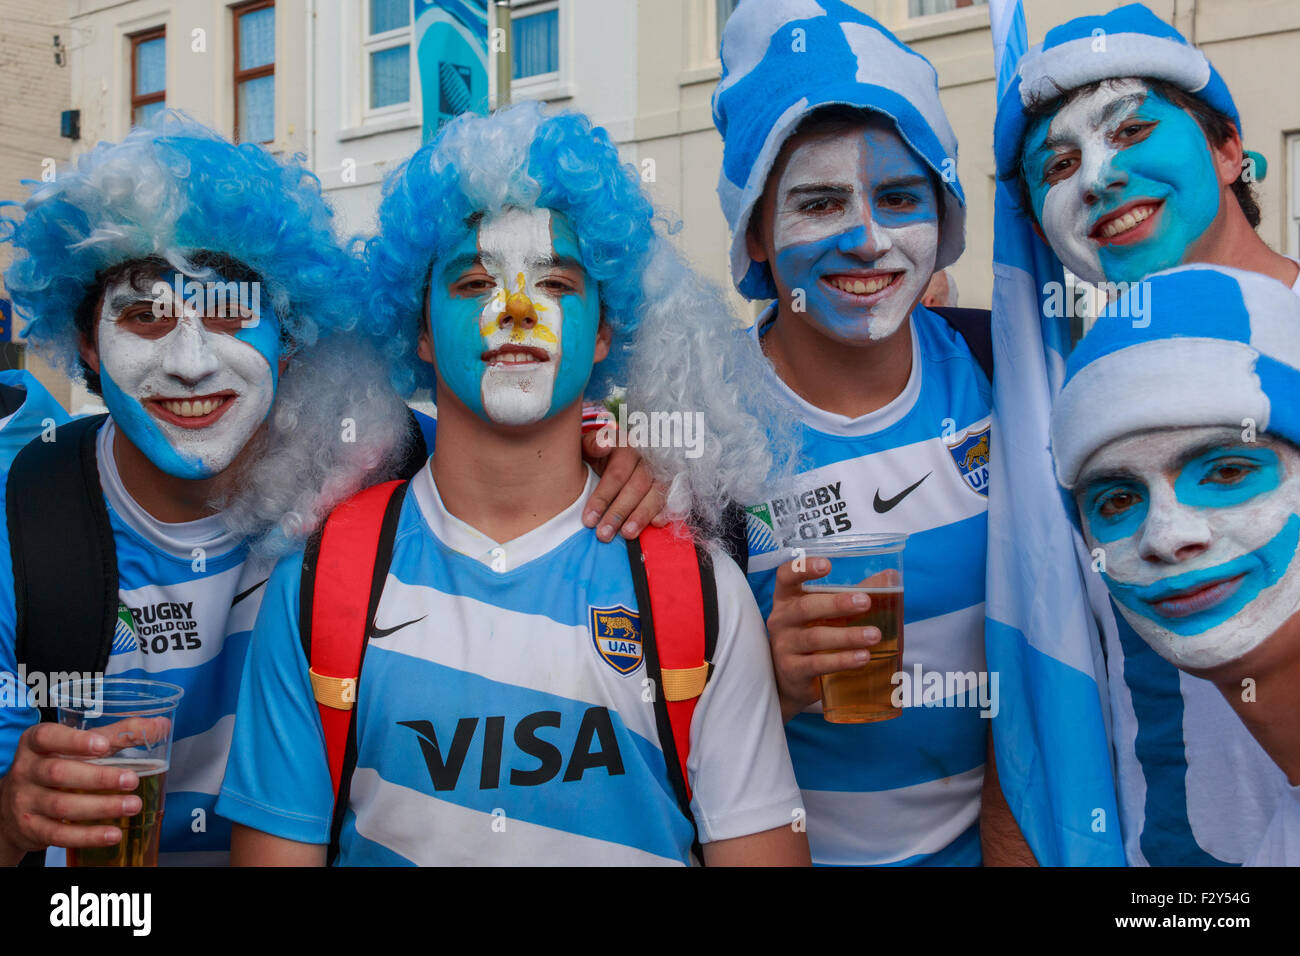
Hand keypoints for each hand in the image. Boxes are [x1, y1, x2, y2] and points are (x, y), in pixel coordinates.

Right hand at [0, 723, 141, 865]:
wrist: (12, 806)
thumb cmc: (56, 765)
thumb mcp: (78, 747)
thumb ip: (118, 735)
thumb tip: (161, 725)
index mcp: (36, 744)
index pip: (48, 737)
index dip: (74, 741)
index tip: (103, 745)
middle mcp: (26, 771)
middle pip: (59, 773)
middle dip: (99, 778)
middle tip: (132, 780)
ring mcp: (25, 802)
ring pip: (62, 806)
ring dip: (101, 807)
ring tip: (133, 805)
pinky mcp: (31, 829)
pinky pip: (60, 835)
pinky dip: (89, 836)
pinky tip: (114, 834)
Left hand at [581, 426, 668, 541]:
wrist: (616, 458)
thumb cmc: (598, 456)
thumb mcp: (589, 447)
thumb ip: (591, 444)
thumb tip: (604, 444)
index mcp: (626, 446)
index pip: (617, 473)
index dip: (603, 497)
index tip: (589, 519)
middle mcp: (647, 457)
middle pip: (636, 486)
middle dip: (619, 512)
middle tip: (604, 534)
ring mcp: (663, 470)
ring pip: (656, 493)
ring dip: (641, 515)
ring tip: (627, 534)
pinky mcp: (674, 483)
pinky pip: (675, 497)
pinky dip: (667, 511)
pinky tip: (656, 523)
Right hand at [767, 557, 881, 721]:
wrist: (792, 679)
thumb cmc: (813, 634)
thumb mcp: (828, 612)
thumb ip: (854, 593)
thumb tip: (890, 577)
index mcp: (788, 598)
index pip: (786, 576)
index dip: (803, 568)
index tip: (827, 565)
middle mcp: (781, 619)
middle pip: (805, 607)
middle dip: (836, 603)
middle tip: (865, 602)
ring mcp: (784, 645)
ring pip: (815, 637)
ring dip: (847, 635)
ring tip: (874, 635)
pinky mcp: (792, 670)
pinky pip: (817, 664)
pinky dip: (841, 660)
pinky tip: (862, 657)